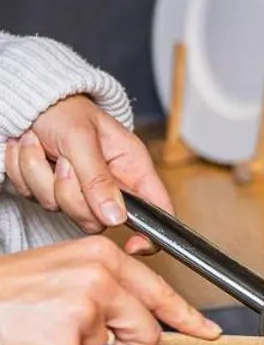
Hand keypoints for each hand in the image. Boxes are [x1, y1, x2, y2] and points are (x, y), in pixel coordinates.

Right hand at [0, 237, 219, 344]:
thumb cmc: (6, 294)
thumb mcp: (62, 273)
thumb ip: (105, 289)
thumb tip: (142, 318)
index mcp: (101, 257)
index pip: (158, 290)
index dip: (186, 317)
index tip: (206, 331)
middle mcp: (98, 280)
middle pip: (144, 333)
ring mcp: (84, 314)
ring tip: (47, 340)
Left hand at [5, 95, 173, 252]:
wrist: (26, 100)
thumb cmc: (64, 109)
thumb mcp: (82, 139)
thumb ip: (99, 179)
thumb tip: (116, 217)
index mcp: (131, 167)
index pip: (158, 211)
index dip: (151, 234)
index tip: (132, 244)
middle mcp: (110, 183)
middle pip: (97, 218)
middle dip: (69, 193)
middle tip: (62, 162)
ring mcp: (78, 190)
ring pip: (61, 209)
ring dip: (40, 176)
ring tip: (40, 145)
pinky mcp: (51, 191)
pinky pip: (36, 199)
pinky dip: (25, 173)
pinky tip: (31, 149)